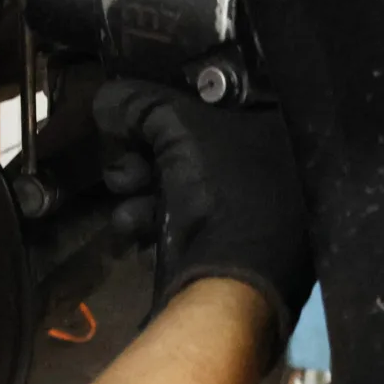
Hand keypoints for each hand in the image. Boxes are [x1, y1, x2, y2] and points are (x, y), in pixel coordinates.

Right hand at [97, 80, 312, 363]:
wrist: (231, 284)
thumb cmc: (220, 192)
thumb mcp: (179, 128)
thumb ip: (141, 104)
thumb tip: (108, 99)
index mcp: (274, 136)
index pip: (210, 105)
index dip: (167, 111)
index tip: (136, 122)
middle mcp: (269, 173)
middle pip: (186, 150)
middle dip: (144, 160)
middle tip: (128, 171)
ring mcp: (249, 217)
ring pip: (177, 190)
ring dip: (140, 195)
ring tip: (130, 207)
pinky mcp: (225, 251)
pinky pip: (179, 224)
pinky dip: (153, 225)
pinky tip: (139, 233)